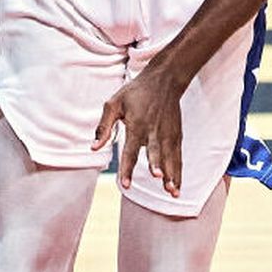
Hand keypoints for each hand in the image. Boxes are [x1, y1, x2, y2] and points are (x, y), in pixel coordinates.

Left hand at [95, 62, 185, 196]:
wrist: (165, 80)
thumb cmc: (136, 92)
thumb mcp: (114, 103)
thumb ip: (104, 127)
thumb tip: (93, 147)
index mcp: (137, 124)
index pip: (131, 150)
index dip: (127, 167)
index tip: (125, 185)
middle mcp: (154, 131)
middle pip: (155, 152)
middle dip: (157, 165)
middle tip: (158, 178)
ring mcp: (168, 134)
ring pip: (170, 158)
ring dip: (172, 175)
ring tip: (173, 192)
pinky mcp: (176, 136)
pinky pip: (177, 157)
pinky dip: (178, 172)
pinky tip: (177, 188)